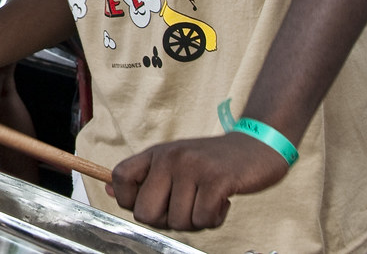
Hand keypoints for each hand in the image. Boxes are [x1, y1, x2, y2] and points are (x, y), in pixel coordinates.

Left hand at [108, 132, 289, 231]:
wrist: (257, 146)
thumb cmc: (212, 162)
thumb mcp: (174, 162)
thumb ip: (144, 177)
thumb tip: (109, 189)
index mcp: (156, 154)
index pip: (120, 178)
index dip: (129, 201)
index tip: (153, 203)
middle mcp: (169, 158)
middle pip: (145, 212)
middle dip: (165, 221)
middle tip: (186, 208)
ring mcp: (192, 167)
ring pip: (177, 221)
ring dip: (195, 221)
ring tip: (207, 200)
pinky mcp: (217, 179)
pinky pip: (203, 220)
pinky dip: (215, 219)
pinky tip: (222, 201)